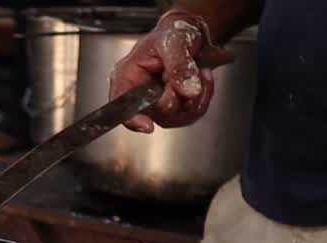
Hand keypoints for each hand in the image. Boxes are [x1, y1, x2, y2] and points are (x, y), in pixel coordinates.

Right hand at [108, 11, 228, 131]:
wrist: (190, 35)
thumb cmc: (173, 32)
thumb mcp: (174, 42)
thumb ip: (179, 66)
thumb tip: (188, 91)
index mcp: (128, 76)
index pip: (122, 105)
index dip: (132, 119)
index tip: (148, 125)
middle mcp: (140, 94)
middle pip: (155, 114)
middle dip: (178, 97)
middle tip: (190, 74)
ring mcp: (157, 103)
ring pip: (176, 118)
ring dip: (195, 98)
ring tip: (200, 72)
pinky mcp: (174, 108)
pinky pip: (191, 115)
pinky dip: (203, 98)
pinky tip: (204, 79)